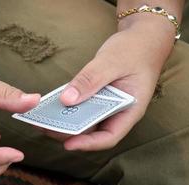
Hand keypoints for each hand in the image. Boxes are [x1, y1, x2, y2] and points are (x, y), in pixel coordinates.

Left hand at [53, 16, 174, 150]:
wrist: (143, 36)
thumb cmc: (135, 49)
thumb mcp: (112, 62)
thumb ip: (91, 80)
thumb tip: (67, 99)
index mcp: (130, 110)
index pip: (109, 136)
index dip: (88, 144)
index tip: (67, 144)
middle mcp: (119, 111)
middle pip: (94, 130)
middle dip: (71, 132)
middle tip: (47, 128)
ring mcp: (109, 104)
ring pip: (87, 119)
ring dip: (67, 120)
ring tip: (45, 118)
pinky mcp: (100, 95)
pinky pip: (84, 105)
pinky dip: (70, 106)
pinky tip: (54, 103)